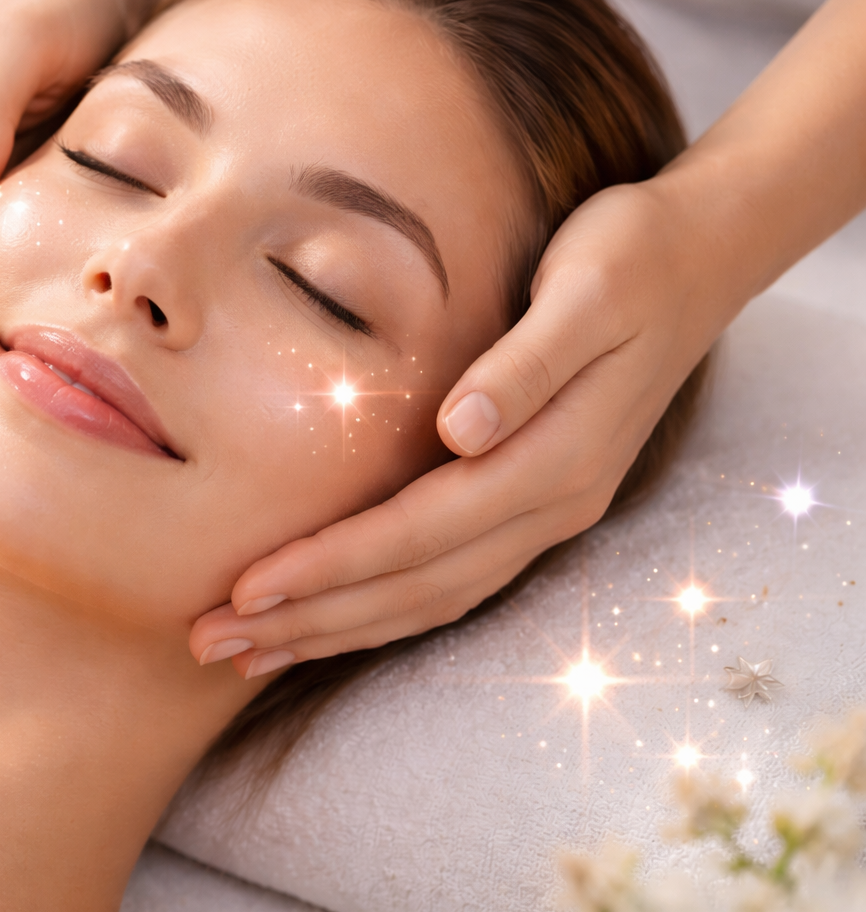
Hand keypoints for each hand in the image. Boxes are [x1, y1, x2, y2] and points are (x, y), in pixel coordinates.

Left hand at [189, 178, 738, 678]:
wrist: (700, 259)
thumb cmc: (630, 259)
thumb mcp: (588, 292)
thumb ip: (524, 366)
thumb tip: (460, 432)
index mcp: (553, 461)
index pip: (419, 534)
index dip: (330, 567)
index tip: (247, 588)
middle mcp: (550, 505)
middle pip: (413, 587)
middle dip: (309, 620)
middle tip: (211, 641)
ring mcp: (547, 514)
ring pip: (428, 598)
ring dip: (336, 630)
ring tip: (249, 651)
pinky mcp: (536, 504)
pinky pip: (450, 580)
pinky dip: (383, 609)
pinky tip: (330, 620)